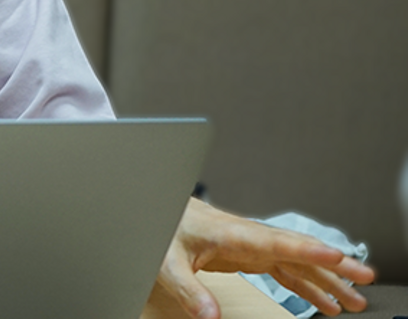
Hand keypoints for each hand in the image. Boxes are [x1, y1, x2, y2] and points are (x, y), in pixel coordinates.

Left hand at [156, 198, 374, 318]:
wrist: (151, 207)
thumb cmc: (159, 226)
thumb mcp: (166, 262)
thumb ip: (189, 290)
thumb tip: (211, 317)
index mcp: (230, 234)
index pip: (275, 241)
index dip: (307, 248)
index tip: (337, 255)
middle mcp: (245, 236)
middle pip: (295, 249)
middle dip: (332, 264)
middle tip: (364, 277)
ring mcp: (248, 243)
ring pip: (295, 260)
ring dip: (325, 278)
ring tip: (353, 300)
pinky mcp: (246, 252)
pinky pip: (283, 268)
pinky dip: (305, 284)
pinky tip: (322, 300)